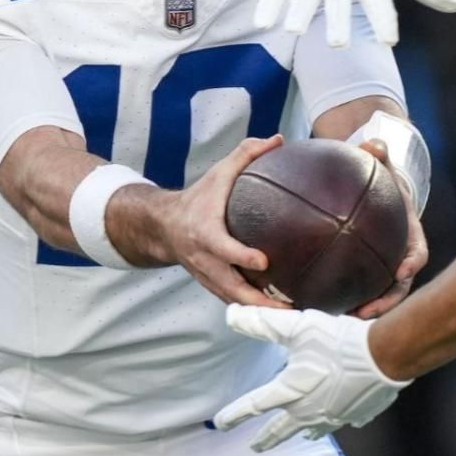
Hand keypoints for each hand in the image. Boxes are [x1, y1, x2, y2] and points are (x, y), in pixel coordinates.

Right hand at [124, 135, 290, 308]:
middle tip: (289, 307)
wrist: (163, 226)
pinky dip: (253, 309)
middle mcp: (203, 259)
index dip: (241, 256)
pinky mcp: (211, 285)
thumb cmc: (199, 196)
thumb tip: (279, 139)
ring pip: (233, 300)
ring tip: (292, 316)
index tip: (264, 261)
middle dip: (258, 300)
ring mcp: (206, 276)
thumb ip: (246, 154)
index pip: (222, 248)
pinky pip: (233, 300)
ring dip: (260, 311)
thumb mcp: (218, 173)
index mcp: (204, 232)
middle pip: (230, 286)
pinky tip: (279, 312)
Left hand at [213, 306, 410, 450]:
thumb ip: (262, 323)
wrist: (385, 356)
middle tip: (256, 447)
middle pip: (281, 430)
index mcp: (290, 391)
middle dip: (266, 439)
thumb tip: (231, 315)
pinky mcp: (358, 415)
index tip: (221, 423)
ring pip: (313, 430)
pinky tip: (342, 416)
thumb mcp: (296, 327)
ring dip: (302, 432)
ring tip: (300, 435)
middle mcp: (309, 410)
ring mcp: (335, 416)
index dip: (235, 414)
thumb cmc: (338, 341)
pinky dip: (340, 419)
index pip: (254, 406)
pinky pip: (345, 421)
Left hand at [350, 138, 427, 318]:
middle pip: (399, 287)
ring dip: (363, 310)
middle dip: (385, 303)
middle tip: (364, 313)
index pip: (418, 253)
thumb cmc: (381, 178)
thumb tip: (373, 143)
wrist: (377, 188)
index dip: (412, 264)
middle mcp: (400, 257)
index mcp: (410, 235)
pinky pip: (358, 289)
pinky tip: (319, 306)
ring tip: (339, 318)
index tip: (403, 272)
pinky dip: (344, 299)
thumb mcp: (382, 165)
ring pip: (378, 296)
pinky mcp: (367, 273)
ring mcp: (384, 268)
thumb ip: (378, 155)